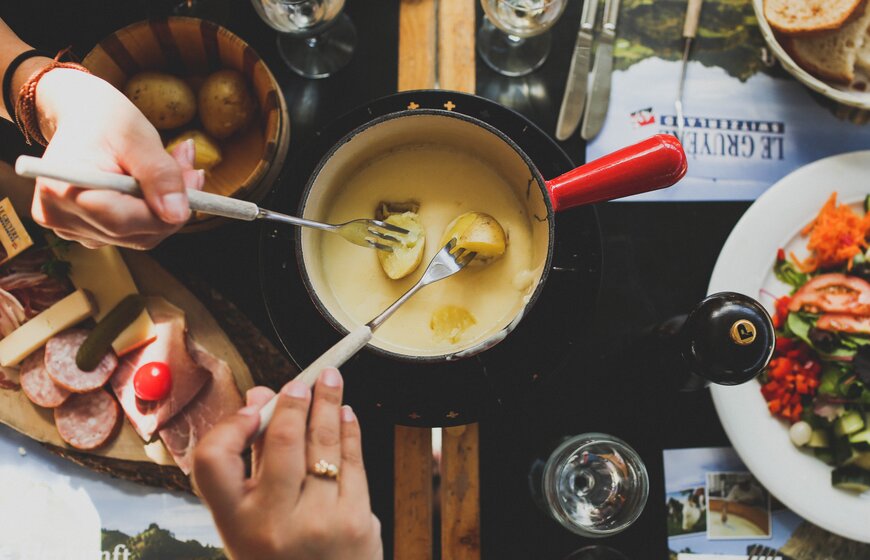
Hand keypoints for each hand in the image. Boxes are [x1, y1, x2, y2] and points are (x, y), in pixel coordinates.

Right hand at [30, 69, 202, 248]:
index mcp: (61, 191)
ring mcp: (71, 229)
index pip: (123, 222)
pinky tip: (157, 184)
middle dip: (172, 206)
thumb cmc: (104, 119)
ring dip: (166, 208)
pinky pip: (133, 233)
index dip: (166, 210)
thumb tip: (178, 214)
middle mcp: (60, 217)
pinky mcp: (86, 232)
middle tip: (191, 169)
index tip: (194, 179)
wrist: (81, 117)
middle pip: (135, 234)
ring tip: (176, 167)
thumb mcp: (137, 136)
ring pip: (140, 236)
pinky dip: (153, 211)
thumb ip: (160, 175)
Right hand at [193, 369, 382, 559]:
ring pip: (324, 444)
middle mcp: (273, 523)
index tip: (251, 407)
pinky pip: (353, 462)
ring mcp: (318, 523)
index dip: (229, 426)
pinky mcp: (356, 521)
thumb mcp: (250, 522)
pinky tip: (346, 414)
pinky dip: (349, 431)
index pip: (213, 460)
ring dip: (329, 404)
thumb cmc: (281, 557)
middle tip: (302, 381)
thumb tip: (260, 398)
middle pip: (282, 441)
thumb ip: (252, 460)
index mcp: (235, 524)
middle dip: (294, 402)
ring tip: (331, 381)